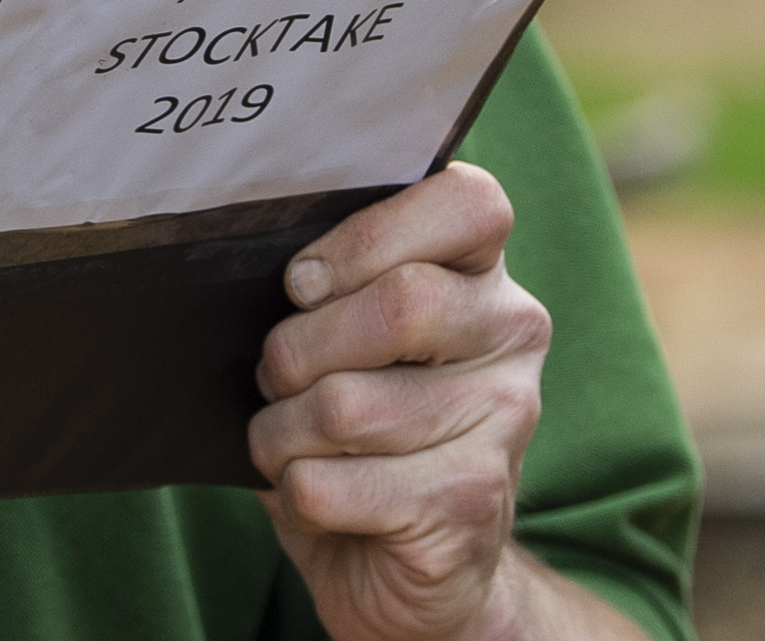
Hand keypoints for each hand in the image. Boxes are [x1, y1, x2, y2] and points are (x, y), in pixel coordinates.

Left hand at [252, 163, 597, 640]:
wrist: (410, 561)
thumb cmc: (354, 420)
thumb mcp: (340, 330)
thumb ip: (325, 278)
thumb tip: (251, 247)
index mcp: (481, 271)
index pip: (469, 202)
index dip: (368, 238)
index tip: (305, 282)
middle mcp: (512, 334)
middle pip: (400, 303)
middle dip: (298, 348)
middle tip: (280, 376)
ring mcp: (503, 422)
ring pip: (345, 406)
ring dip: (282, 431)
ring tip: (292, 440)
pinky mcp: (469, 504)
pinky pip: (329, 484)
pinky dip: (294, 492)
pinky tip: (317, 495)